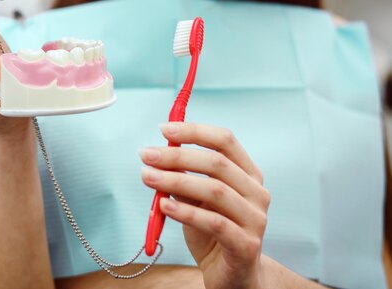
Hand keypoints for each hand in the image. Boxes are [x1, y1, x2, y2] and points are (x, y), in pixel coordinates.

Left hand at [140, 122, 270, 288]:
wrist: (231, 276)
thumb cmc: (212, 232)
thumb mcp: (196, 200)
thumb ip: (184, 178)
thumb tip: (156, 156)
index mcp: (248, 174)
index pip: (225, 141)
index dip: (194, 131)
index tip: (164, 129)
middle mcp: (256, 193)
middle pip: (217, 163)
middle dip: (177, 156)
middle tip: (146, 155)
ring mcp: (255, 219)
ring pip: (214, 190)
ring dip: (175, 181)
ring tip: (148, 177)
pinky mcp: (246, 245)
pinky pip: (214, 222)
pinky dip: (186, 212)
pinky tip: (164, 205)